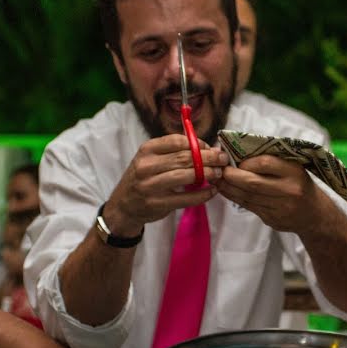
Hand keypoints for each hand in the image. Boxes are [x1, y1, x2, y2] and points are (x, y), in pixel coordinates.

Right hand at [105, 135, 228, 234]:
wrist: (124, 206)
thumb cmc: (143, 178)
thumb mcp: (150, 159)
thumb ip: (174, 152)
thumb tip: (207, 147)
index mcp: (146, 150)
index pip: (176, 141)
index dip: (197, 143)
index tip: (209, 147)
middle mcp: (146, 166)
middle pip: (184, 158)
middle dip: (208, 157)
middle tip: (222, 159)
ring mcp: (150, 186)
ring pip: (186, 176)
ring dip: (207, 174)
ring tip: (219, 173)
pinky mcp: (157, 204)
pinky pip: (186, 198)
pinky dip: (203, 194)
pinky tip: (212, 191)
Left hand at [213, 155, 323, 232]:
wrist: (314, 214)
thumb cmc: (299, 184)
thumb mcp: (293, 168)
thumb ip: (272, 161)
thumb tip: (238, 154)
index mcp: (294, 172)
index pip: (265, 163)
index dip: (246, 162)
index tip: (235, 160)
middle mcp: (289, 190)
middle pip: (253, 183)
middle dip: (231, 176)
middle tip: (218, 170)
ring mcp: (280, 208)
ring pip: (247, 197)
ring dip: (228, 188)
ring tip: (216, 179)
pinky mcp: (272, 219)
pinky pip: (248, 207)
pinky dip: (234, 197)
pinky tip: (225, 190)